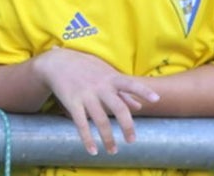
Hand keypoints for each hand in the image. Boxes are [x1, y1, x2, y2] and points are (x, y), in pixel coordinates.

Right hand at [33, 47, 158, 155]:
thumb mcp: (104, 73)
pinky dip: (87, 139)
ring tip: (113, 151)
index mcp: (110, 78)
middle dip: (127, 127)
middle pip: (118, 108)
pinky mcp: (72, 102)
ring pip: (100, 120)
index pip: (130, 83)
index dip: (143, 91)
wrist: (56, 62)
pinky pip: (81, 124)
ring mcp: (86, 95)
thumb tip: (139, 106)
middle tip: (131, 141)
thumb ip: (123, 90)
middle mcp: (100, 87)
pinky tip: (92, 150)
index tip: (157, 100)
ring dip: (108, 138)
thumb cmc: (84, 67)